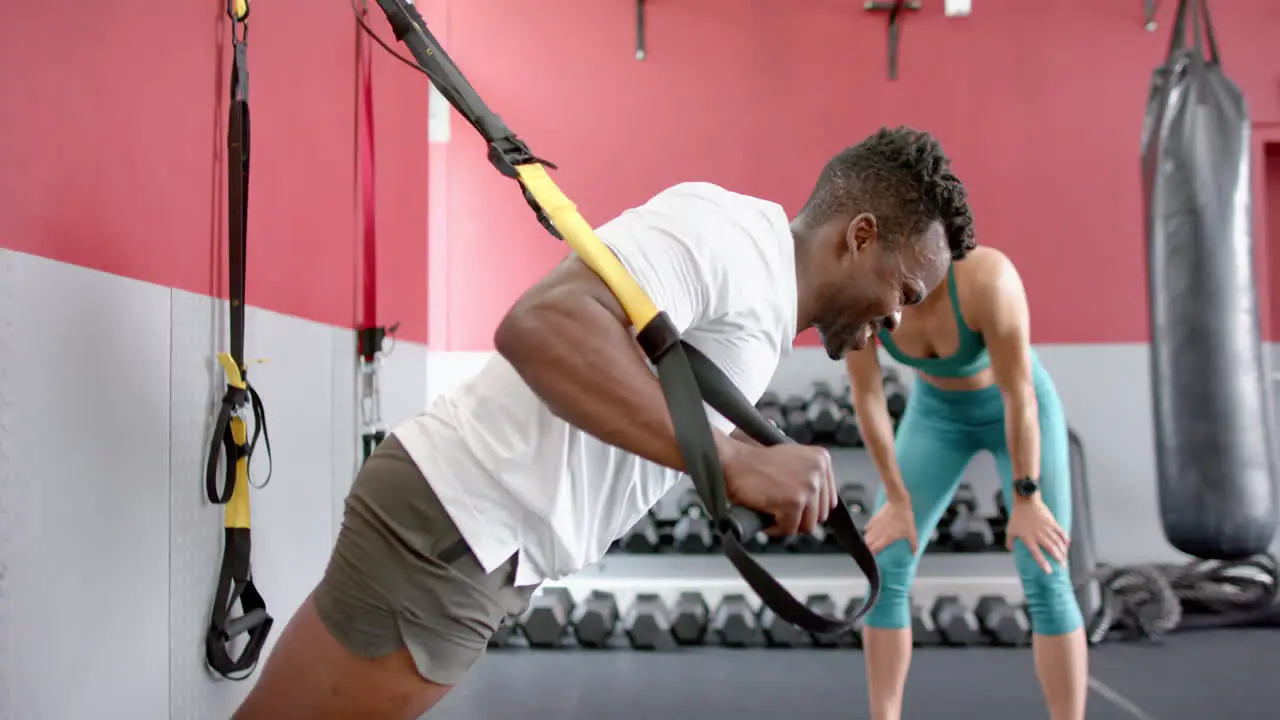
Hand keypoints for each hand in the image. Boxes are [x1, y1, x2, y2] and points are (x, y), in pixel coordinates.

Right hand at [723, 443, 837, 535]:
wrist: (733, 461)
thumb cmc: (755, 462)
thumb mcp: (792, 458)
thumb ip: (810, 476)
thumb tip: (821, 506)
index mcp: (821, 458)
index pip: (828, 499)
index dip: (809, 508)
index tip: (793, 508)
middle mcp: (818, 470)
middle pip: (820, 514)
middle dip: (798, 517)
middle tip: (779, 512)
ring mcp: (808, 486)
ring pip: (808, 525)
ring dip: (788, 524)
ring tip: (772, 516)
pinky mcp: (794, 502)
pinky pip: (790, 529)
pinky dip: (776, 529)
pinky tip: (766, 519)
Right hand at [864, 499, 918, 554]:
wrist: (898, 502)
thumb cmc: (905, 517)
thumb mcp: (912, 532)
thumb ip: (913, 544)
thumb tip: (915, 553)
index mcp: (886, 538)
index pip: (874, 550)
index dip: (871, 556)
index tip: (873, 560)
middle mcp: (878, 534)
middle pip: (867, 545)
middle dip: (868, 550)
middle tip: (871, 553)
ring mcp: (874, 526)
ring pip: (866, 537)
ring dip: (867, 542)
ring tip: (871, 545)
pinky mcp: (873, 519)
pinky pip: (867, 528)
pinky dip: (868, 532)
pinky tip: (871, 533)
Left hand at [1006, 497, 1069, 573]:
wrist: (1026, 501)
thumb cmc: (1017, 517)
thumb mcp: (1010, 530)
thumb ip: (1009, 541)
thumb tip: (1010, 550)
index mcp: (1028, 538)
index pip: (1037, 554)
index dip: (1043, 564)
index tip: (1049, 571)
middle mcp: (1039, 535)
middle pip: (1051, 549)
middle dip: (1058, 559)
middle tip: (1063, 566)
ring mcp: (1047, 528)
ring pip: (1058, 542)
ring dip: (1063, 551)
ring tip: (1065, 558)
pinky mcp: (1052, 522)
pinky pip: (1061, 532)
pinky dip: (1065, 538)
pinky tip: (1068, 544)